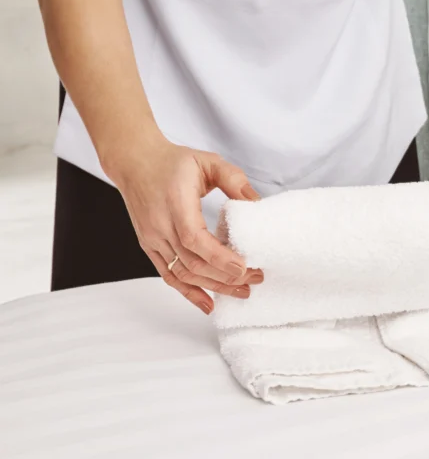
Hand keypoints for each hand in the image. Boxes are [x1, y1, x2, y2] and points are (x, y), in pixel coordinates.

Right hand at [105, 138, 262, 313]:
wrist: (134, 162)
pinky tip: (208, 304)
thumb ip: (234, 180)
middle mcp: (160, 225)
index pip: (194, 238)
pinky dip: (189, 292)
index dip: (219, 257)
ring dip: (213, 287)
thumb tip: (257, 203)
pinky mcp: (149, 246)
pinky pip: (169, 275)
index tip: (245, 266)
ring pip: (183, 273)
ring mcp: (152, 239)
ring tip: (242, 291)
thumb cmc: (173, 162)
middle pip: (193, 262)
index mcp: (175, 203)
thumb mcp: (208, 161)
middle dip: (226, 276)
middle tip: (256, 278)